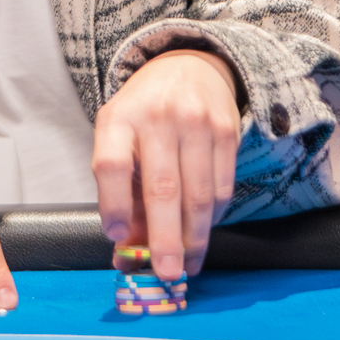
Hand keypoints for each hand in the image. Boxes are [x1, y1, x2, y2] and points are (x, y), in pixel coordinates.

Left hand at [93, 48, 241, 281]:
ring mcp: (196, 122)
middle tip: (167, 272)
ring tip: (188, 264)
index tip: (117, 239)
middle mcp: (157, 117)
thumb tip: (126, 255)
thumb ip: (121, 194)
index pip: (111, 165)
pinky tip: (204, 231)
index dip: (114, 205)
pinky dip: (214, 217)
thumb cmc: (144, 114)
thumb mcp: (119, 139)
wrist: (187, 67)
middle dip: (165, 238)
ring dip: (195, 237)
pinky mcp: (227, 131)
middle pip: (162, 188)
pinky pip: (222, 186)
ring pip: (199, 194)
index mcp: (119, 118)